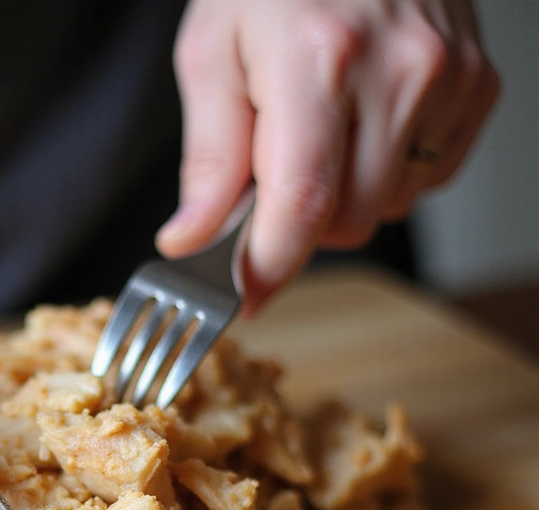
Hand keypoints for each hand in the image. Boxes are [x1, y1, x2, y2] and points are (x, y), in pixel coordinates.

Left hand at [158, 0, 498, 310]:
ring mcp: (449, 77)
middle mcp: (399, 70)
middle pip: (346, 222)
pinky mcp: (476, 84)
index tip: (244, 299)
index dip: (269, 268)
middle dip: (299, 223)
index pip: (301, 205)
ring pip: (387, 207)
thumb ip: (207, 159)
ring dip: (344, 196)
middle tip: (272, 176)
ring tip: (320, 132)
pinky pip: (427, 180)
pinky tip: (363, 123)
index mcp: (320, 62)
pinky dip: (386, 172)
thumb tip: (189, 241)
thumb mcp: (212, 54)